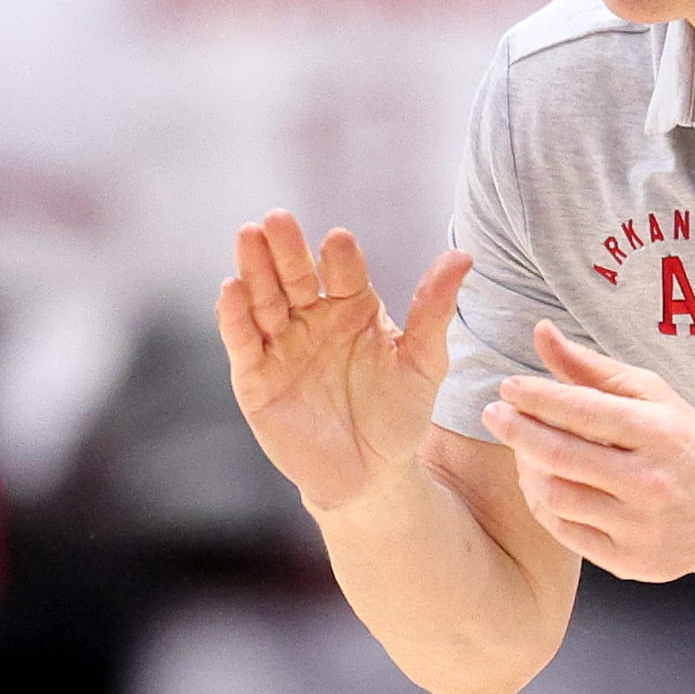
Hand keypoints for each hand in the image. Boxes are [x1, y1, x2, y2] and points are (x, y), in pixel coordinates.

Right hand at [216, 209, 471, 510]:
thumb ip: (434, 310)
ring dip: (254, 269)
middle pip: (296, 276)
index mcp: (354, 307)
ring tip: (249, 236)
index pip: (344, 273)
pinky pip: (243, 342)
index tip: (339, 240)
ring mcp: (282, 345)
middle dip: (286, 249)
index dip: (340, 258)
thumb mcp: (424, 363)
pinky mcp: (255, 377)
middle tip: (278, 218)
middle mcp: (313, 318)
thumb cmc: (400, 414)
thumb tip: (462, 256)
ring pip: (265, 300)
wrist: (371, 475)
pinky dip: (235, 317)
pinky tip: (232, 288)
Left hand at [480, 322, 694, 582]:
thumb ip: (592, 367)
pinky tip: (542, 483)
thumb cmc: (686, 443)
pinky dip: (544, 505)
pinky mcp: (629, 561)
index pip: (581, 410)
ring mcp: (639, 527)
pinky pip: (565, 532)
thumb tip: (541, 331)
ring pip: (555, 496)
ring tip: (522, 449)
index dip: (536, 396)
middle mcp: (651, 482)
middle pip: (560, 456)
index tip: (508, 387)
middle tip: (494, 414)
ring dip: (527, 469)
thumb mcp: (653, 396)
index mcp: (660, 432)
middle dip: (517, 431)